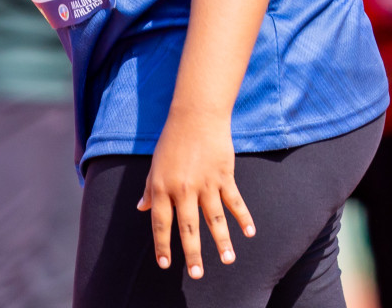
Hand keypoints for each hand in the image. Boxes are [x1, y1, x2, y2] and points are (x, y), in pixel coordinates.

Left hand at [138, 106, 255, 278]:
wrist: (196, 115)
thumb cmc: (172, 139)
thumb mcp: (155, 164)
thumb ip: (149, 188)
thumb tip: (141, 208)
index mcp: (162, 187)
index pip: (161, 223)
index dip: (162, 245)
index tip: (165, 264)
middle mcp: (183, 189)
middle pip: (189, 227)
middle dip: (193, 253)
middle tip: (197, 274)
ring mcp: (205, 183)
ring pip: (215, 219)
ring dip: (222, 241)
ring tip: (228, 260)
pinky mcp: (224, 176)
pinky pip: (234, 201)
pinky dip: (243, 217)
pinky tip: (250, 232)